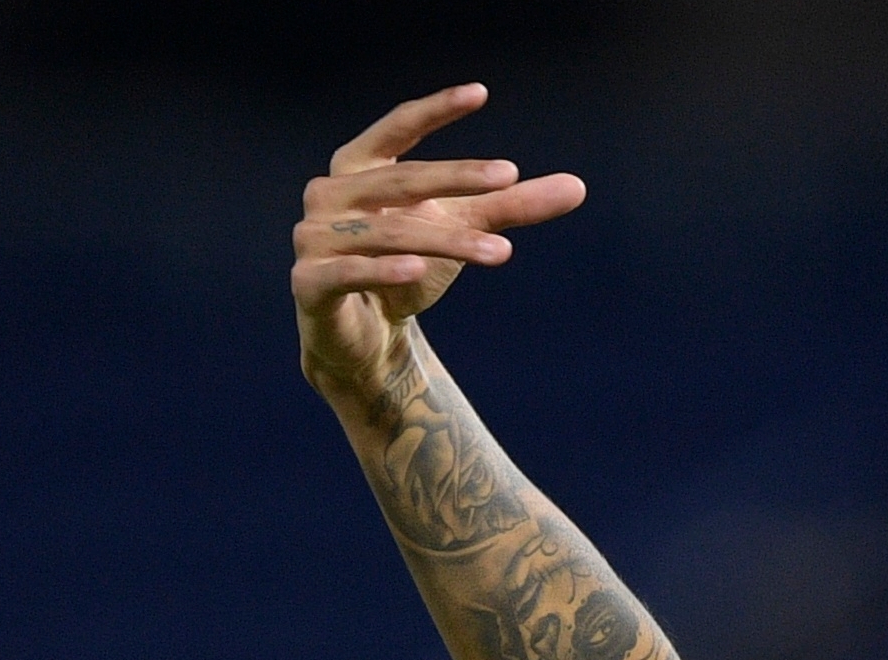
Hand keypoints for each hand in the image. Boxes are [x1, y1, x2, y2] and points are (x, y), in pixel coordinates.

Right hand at [291, 83, 587, 403]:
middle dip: (456, 178)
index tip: (480, 92)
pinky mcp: (309, 281)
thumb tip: (578, 187)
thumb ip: (509, 206)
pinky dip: (383, 269)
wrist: (365, 339)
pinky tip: (418, 268)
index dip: (435, 111)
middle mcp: (329, 194)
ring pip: (389, 232)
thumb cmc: (407, 270)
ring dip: (446, 241)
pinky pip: (350, 271)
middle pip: (401, 179)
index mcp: (358, 167)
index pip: (397, 128)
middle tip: (510, 177)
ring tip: (501, 254)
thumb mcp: (461, 231)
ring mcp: (313, 236)